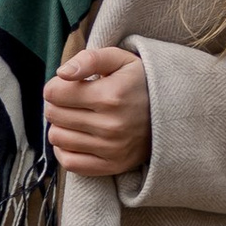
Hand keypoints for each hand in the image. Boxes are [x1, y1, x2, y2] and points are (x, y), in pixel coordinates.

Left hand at [42, 41, 148, 179]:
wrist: (172, 114)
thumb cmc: (140, 82)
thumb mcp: (120, 60)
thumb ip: (89, 59)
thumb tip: (62, 73)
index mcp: (110, 95)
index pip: (54, 93)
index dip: (55, 86)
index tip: (66, 85)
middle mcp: (110, 125)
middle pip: (53, 115)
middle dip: (56, 104)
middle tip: (71, 101)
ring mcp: (111, 149)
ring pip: (57, 138)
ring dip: (60, 126)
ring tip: (75, 118)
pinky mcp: (111, 166)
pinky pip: (69, 163)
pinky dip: (65, 150)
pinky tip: (76, 138)